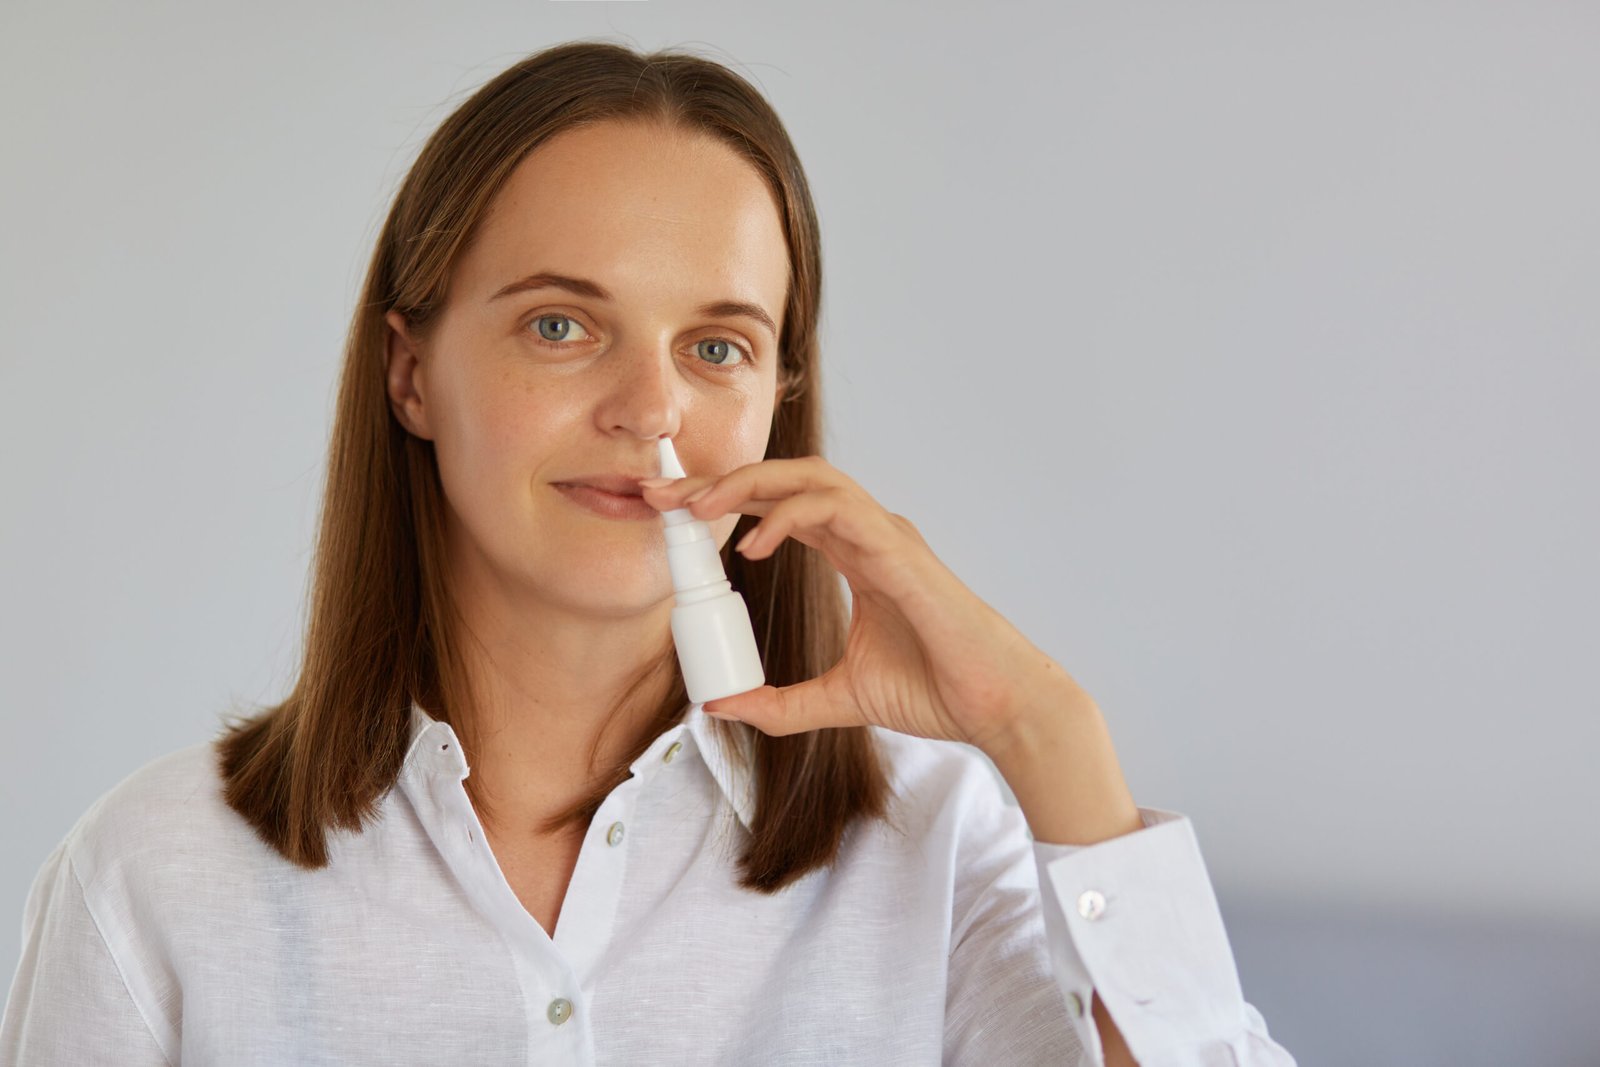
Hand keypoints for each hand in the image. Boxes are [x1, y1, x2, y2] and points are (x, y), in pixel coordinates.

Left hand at [639, 456, 1079, 754]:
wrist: (994, 708)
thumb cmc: (935, 692)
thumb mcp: (839, 699)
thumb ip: (783, 703)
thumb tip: (721, 708)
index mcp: (855, 554)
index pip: (778, 508)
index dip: (723, 502)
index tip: (669, 512)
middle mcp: (867, 533)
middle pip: (784, 480)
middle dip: (718, 480)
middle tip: (660, 492)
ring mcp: (886, 536)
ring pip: (811, 476)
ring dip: (749, 483)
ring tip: (698, 505)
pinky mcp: (900, 552)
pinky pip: (838, 510)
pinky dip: (791, 514)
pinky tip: (754, 543)